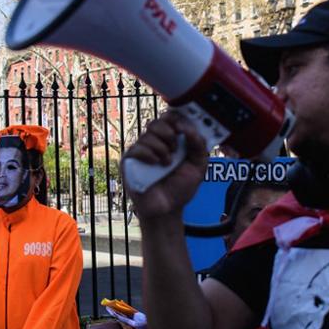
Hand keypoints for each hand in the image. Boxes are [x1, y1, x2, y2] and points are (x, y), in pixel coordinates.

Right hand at [122, 111, 207, 225]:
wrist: (168, 210)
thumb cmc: (181, 188)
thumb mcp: (199, 165)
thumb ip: (199, 144)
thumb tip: (189, 127)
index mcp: (171, 140)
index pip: (170, 118)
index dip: (176, 118)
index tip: (183, 128)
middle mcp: (155, 142)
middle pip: (157, 121)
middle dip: (169, 132)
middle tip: (175, 147)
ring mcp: (141, 151)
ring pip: (148, 134)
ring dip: (161, 147)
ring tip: (167, 163)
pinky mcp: (130, 161)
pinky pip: (137, 148)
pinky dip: (149, 154)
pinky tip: (156, 164)